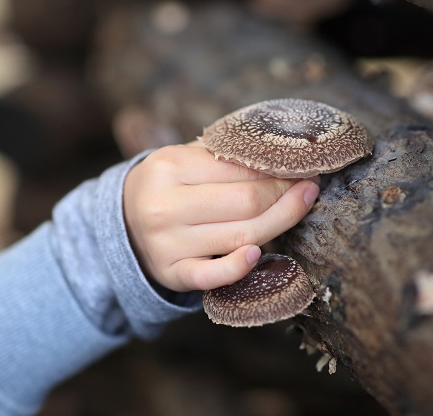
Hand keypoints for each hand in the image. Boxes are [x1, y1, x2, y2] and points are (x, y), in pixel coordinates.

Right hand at [123, 141, 319, 291]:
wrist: (124, 221)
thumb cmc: (169, 186)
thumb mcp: (184, 159)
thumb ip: (224, 157)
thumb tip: (282, 158)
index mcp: (169, 167)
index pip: (239, 169)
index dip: (277, 170)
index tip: (300, 167)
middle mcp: (165, 206)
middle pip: (246, 204)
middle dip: (285, 195)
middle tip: (308, 186)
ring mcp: (168, 244)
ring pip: (240, 237)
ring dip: (280, 222)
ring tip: (302, 205)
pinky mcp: (173, 274)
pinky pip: (212, 275)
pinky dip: (237, 268)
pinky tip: (257, 255)